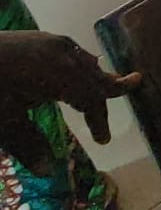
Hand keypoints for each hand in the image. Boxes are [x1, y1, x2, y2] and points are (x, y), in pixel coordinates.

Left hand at [0, 32, 141, 170]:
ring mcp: (49, 41)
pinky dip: (76, 71)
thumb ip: (28, 146)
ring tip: (92, 99)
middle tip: (101, 125)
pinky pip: (68, 54)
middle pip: (92, 77)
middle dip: (101, 99)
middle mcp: (62, 52)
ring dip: (90, 82)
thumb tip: (48, 171)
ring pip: (81, 63)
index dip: (100, 118)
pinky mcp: (35, 38)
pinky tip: (67, 77)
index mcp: (61, 73)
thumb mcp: (4, 124)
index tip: (103, 140)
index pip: (93, 96)